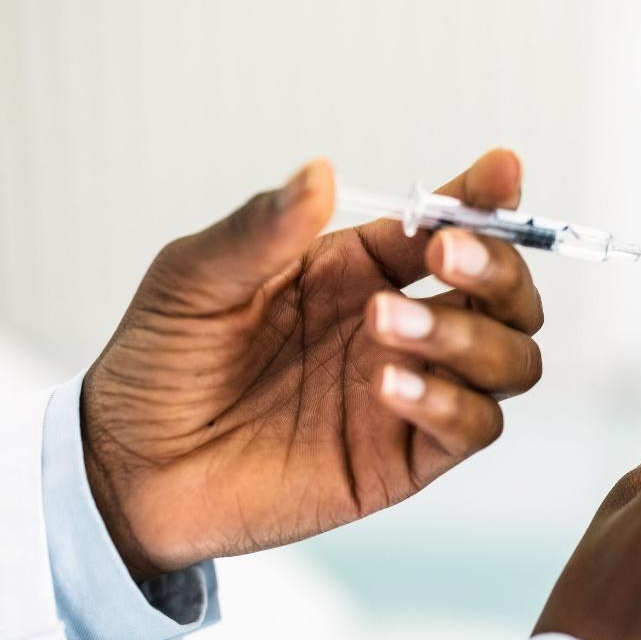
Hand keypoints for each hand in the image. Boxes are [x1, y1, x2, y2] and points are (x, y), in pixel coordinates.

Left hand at [82, 150, 543, 578]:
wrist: (129, 468)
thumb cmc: (160, 365)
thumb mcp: (195, 277)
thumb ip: (263, 228)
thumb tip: (321, 172)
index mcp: (362, 270)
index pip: (450, 226)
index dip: (485, 197)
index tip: (499, 170)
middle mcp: (401, 327)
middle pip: (507, 295)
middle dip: (496, 268)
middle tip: (446, 257)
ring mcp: (411, 395)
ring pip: (510, 360)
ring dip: (470, 336)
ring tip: (386, 328)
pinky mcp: (404, 460)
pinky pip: (473, 429)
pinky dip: (450, 402)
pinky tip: (389, 384)